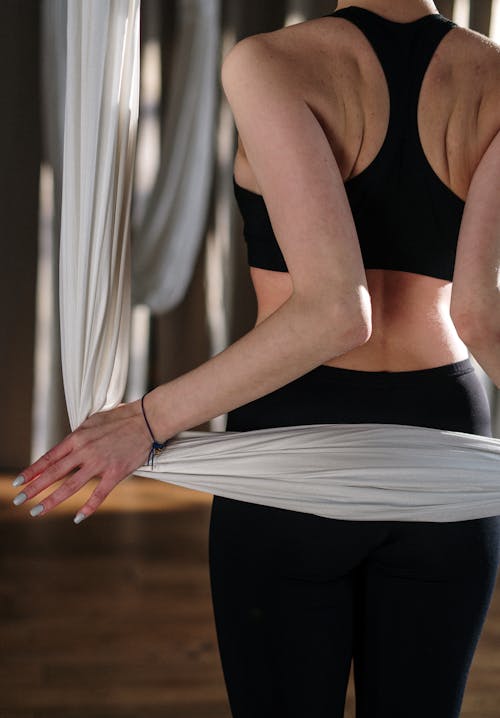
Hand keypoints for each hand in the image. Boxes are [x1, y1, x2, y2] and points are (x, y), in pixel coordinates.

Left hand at [11, 399, 154, 523]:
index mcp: (77, 438)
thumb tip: (66, 447)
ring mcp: (100, 463)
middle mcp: (84, 451)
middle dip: (34, 488)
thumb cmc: (120, 418)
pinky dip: (88, 507)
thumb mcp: (91, 422)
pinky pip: (99, 494)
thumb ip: (78, 437)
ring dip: (52, 500)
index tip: (18, 482)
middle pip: (54, 473)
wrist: (146, 420)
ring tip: (37, 512)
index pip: (49, 458)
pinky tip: (77, 518)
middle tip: (18, 500)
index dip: (32, 471)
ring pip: (70, 486)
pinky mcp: (116, 472)